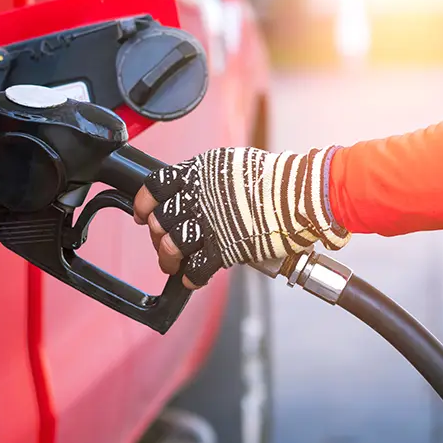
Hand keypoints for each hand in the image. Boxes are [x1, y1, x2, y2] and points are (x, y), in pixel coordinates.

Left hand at [133, 146, 350, 288]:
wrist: (300, 194)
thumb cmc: (274, 177)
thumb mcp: (230, 164)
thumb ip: (205, 178)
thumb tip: (190, 190)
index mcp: (197, 173)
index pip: (154, 186)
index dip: (143, 203)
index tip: (142, 213)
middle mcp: (197, 197)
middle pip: (159, 220)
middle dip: (156, 235)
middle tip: (162, 243)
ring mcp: (209, 224)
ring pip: (170, 246)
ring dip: (167, 260)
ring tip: (172, 265)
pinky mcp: (224, 249)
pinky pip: (196, 269)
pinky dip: (191, 277)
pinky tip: (193, 278)